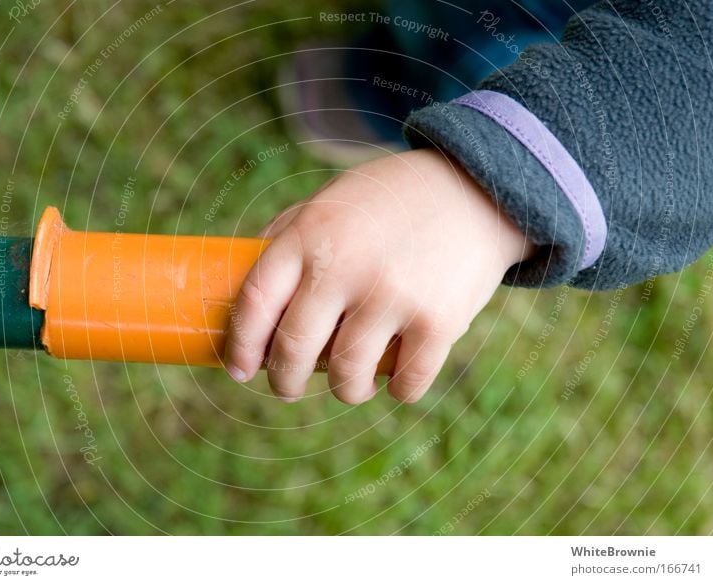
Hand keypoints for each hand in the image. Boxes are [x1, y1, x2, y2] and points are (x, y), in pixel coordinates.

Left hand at [224, 148, 534, 403]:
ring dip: (345, 389)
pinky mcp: (438, 322)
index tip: (238, 369)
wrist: (474, 190)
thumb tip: (248, 296)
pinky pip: (404, 385)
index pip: (255, 302)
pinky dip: (398, 390)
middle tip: (288, 388)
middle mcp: (345, 266)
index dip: (240, 345)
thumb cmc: (389, 202)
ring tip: (350, 383)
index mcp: (310, 234)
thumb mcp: (330, 201)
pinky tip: (396, 377)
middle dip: (284, 382)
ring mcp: (393, 296)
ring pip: (347, 377)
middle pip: (294, 350)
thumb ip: (289, 240)